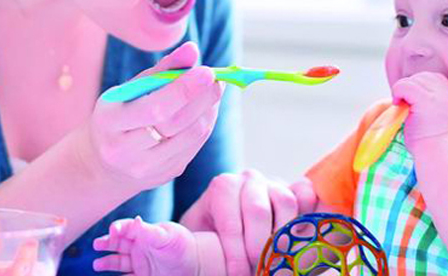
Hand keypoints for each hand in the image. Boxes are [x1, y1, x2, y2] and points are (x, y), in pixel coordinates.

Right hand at [73, 42, 223, 192]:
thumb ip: (161, 70)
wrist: (103, 165)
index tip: (207, 71)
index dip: (185, 89)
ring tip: (211, 91)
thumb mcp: (128, 91)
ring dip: (209, 109)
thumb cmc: (119, 116)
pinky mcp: (166, 174)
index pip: (156, 107)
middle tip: (216, 78)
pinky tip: (204, 109)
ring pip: (192, 135)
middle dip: (203, 97)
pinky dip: (205, 123)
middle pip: (177, 123)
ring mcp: (146, 167)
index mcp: (110, 123)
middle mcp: (125, 150)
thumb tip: (192, 50)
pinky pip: (195, 146)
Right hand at [92, 217, 197, 275]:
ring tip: (96, 264)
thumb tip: (136, 220)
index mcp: (144, 232)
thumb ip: (150, 231)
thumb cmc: (182, 244)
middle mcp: (138, 246)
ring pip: (118, 262)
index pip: (126, 227)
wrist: (195, 264)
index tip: (112, 230)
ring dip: (107, 263)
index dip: (117, 228)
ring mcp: (139, 262)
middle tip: (97, 244)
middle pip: (117, 243)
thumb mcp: (166, 236)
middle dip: (106, 243)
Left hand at [179, 170, 315, 275]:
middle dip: (258, 246)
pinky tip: (300, 236)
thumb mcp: (186, 244)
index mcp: (221, 187)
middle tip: (259, 272)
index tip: (238, 275)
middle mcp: (248, 180)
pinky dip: (308, 212)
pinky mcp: (296, 192)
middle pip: (257, 207)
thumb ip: (166, 240)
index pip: (230, 214)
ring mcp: (274, 184)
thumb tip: (139, 230)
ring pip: (285, 200)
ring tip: (277, 260)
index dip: (235, 249)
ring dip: (283, 235)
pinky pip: (307, 195)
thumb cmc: (208, 247)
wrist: (228, 241)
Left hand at [390, 72, 447, 150]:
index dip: (419, 88)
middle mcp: (447, 93)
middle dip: (410, 90)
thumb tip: (410, 98)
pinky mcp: (424, 98)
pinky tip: (398, 106)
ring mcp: (437, 94)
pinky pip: (404, 85)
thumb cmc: (434, 145)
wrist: (439, 155)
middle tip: (407, 108)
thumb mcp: (437, 120)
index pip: (434, 79)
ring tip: (404, 109)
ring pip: (412, 80)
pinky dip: (397, 92)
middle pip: (422, 77)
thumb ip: (430, 105)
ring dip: (403, 93)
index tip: (414, 105)